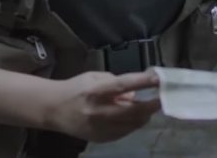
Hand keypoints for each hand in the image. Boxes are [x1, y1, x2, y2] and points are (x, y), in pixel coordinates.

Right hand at [43, 70, 160, 142]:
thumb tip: (136, 92)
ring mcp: (100, 128)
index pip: (123, 85)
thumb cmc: (75, 89)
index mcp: (95, 91)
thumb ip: (116, 82)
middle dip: (150, 105)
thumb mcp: (94, 77)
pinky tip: (133, 118)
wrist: (54, 110)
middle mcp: (98, 111)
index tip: (158, 79)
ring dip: (143, 116)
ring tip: (147, 108)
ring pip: (131, 125)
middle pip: (132, 111)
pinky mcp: (100, 139)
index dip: (142, 82)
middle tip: (162, 99)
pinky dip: (132, 125)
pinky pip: (124, 132)